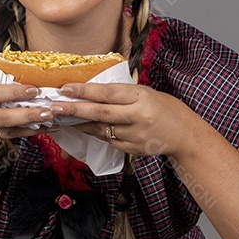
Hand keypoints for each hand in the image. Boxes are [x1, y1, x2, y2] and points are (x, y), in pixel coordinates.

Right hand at [0, 83, 52, 154]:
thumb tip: (13, 86)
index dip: (14, 93)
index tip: (33, 89)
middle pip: (2, 117)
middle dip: (28, 114)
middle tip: (49, 110)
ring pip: (7, 131)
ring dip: (31, 126)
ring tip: (51, 121)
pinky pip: (3, 138)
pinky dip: (21, 133)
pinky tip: (37, 128)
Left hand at [51, 82, 202, 156]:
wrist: (184, 135)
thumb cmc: (164, 108)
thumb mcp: (146, 93)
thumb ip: (122, 93)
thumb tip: (91, 90)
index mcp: (142, 98)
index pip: (108, 93)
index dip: (85, 91)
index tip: (66, 88)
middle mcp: (138, 117)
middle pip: (100, 113)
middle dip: (74, 109)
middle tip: (54, 106)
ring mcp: (135, 136)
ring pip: (100, 129)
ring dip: (80, 122)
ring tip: (61, 116)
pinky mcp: (132, 150)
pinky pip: (108, 139)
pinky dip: (95, 132)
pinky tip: (84, 126)